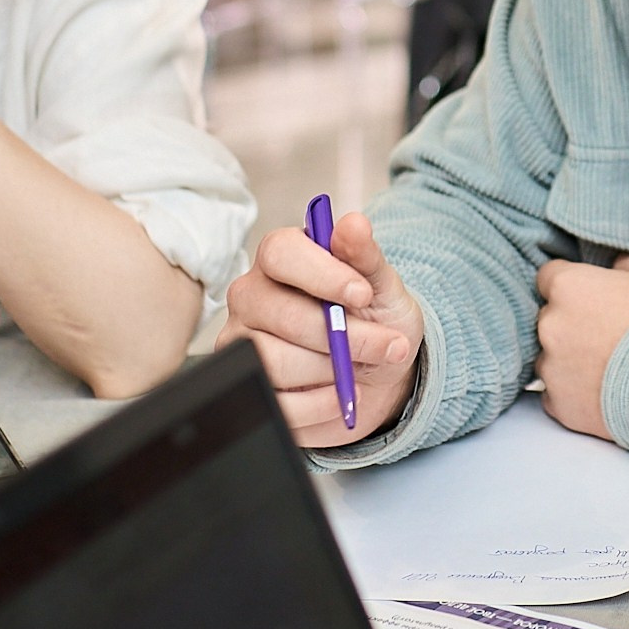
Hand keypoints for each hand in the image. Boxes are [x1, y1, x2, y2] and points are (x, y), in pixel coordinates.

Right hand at [217, 210, 423, 445]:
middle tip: (385, 344)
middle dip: (343, 336)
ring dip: (331, 371)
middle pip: (281, 314)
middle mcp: (252, 296)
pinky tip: (340, 394)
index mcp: (280, 258)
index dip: (323, 275)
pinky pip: (276, 401)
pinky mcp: (250, 385)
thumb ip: (366, 257)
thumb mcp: (382, 286)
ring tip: (358, 370)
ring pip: (274, 360)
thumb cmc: (374, 319)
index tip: (362, 295)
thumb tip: (354, 224)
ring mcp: (242, 343)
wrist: (377, 373)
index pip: (281, 254)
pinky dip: (319, 404)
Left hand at [533, 254, 628, 438]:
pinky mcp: (561, 406)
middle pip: (550, 318)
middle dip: (573, 322)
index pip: (550, 276)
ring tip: (612, 367)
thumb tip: (616, 268)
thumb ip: (625, 264)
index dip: (575, 284)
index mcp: (569, 286)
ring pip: (552, 358)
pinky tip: (606, 391)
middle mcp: (551, 325)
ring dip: (572, 359)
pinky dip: (576, 393)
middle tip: (611, 332)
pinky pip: (558, 395)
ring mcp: (553, 369)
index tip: (594, 295)